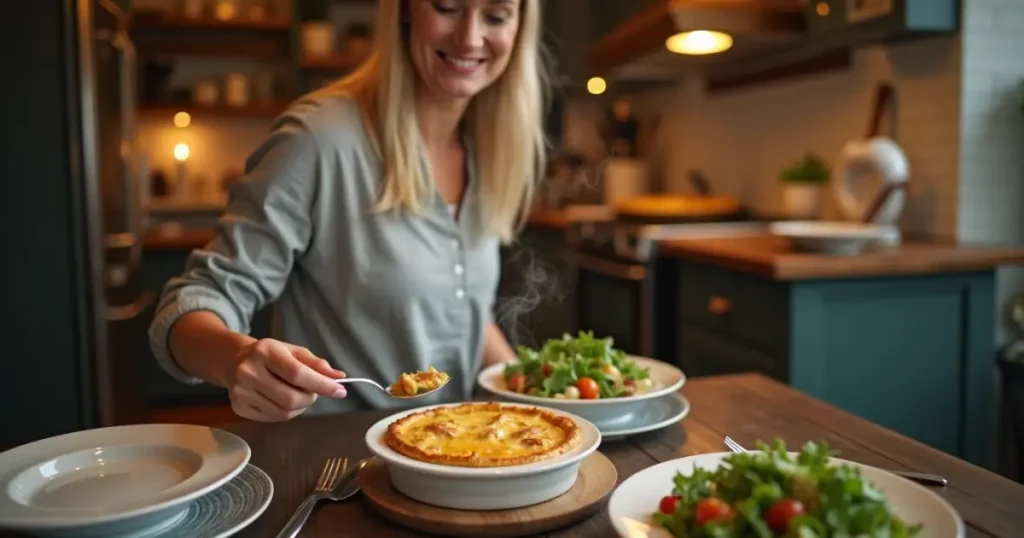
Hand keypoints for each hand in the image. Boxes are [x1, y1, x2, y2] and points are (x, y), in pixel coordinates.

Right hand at [227, 338, 346, 421]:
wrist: (234, 360)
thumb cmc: (270, 355)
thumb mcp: (294, 351)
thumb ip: (316, 364)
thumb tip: (339, 377)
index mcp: (265, 352)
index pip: (297, 374)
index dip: (322, 385)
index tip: (340, 391)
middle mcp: (249, 372)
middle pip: (291, 398)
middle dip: (310, 398)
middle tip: (314, 392)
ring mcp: (241, 392)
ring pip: (283, 412)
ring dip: (300, 407)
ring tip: (298, 394)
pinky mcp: (239, 407)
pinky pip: (273, 418)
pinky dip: (287, 412)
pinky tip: (283, 400)